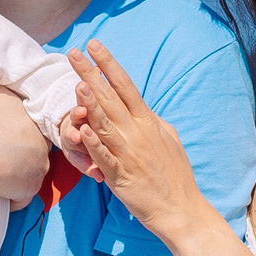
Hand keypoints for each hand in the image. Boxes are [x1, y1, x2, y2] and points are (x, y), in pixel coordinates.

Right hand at [0, 90, 51, 203]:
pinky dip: (7, 197)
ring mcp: (39, 168)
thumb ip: (7, 93)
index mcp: (34, 120)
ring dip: (13, 176)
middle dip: (18, 155)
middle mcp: (42, 143)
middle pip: (33, 151)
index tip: (2, 138)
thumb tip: (7, 89)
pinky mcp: (30, 189)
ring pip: (27, 174)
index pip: (32, 128)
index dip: (16, 134)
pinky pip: (20, 198)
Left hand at [66, 41, 203, 242]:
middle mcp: (137, 133)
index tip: (95, 46)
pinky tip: (82, 130)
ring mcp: (128, 154)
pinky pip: (104, 157)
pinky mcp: (120, 176)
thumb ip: (153, 121)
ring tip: (77, 81)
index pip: (125, 86)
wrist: (181, 209)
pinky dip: (94, 144)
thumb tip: (143, 108)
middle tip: (74, 52)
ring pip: (105, 123)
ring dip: (90, 102)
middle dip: (91, 73)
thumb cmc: (176, 174)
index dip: (109, 64)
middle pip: (110, 98)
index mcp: (148, 121)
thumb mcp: (170, 138)